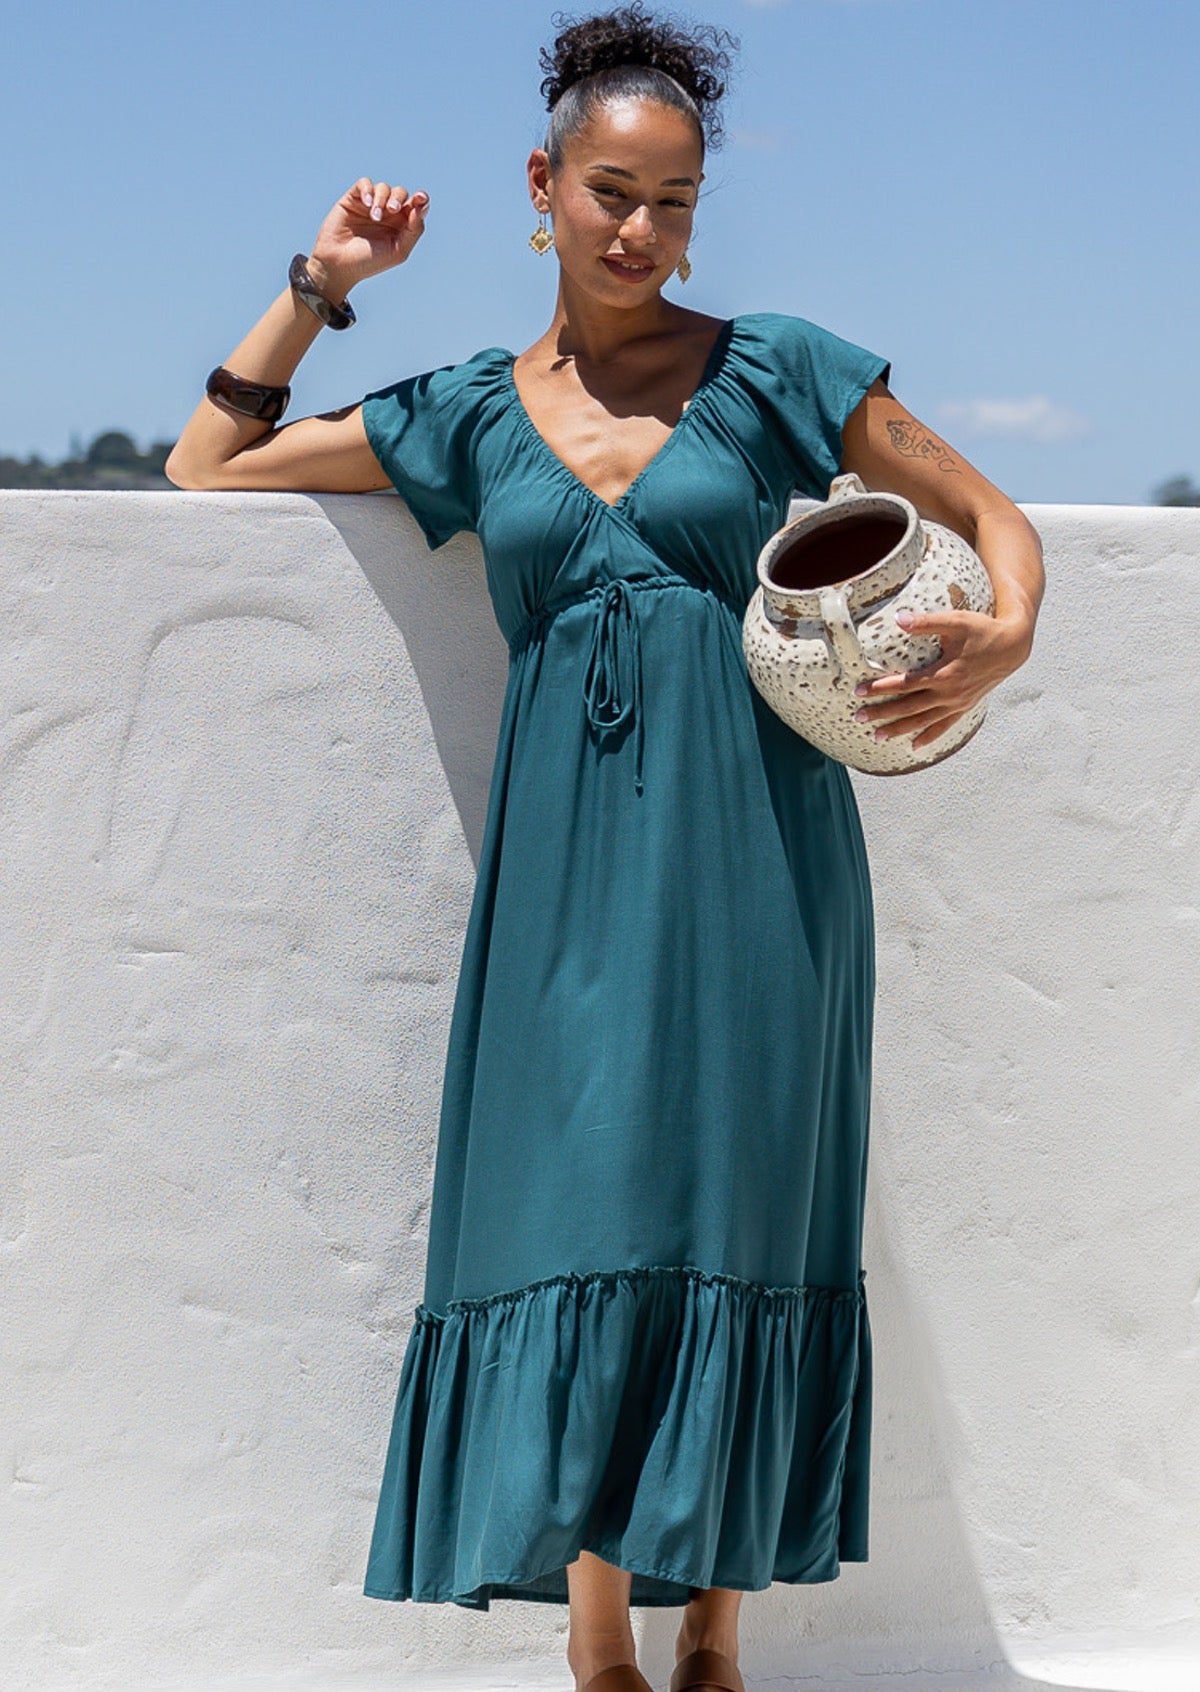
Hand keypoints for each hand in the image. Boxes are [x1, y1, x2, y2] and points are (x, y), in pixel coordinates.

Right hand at [307, 177, 429, 295]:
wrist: (339, 265)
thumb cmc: (370, 262)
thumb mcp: (399, 251)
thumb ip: (414, 230)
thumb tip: (421, 206)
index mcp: (401, 226)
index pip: (416, 206)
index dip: (421, 199)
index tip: (421, 198)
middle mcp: (387, 214)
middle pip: (400, 193)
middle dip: (399, 198)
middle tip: (392, 210)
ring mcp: (370, 205)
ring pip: (383, 187)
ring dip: (382, 199)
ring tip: (374, 217)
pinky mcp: (353, 199)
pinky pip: (364, 183)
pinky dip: (368, 190)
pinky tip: (366, 204)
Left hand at [851, 606, 1033, 752]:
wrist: (1012, 647)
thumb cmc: (983, 630)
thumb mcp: (956, 622)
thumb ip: (926, 623)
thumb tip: (898, 619)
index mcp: (944, 674)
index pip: (904, 684)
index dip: (880, 688)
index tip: (858, 691)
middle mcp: (949, 694)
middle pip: (909, 707)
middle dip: (882, 713)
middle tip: (858, 717)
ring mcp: (957, 703)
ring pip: (923, 721)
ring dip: (899, 729)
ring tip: (877, 736)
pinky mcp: (965, 707)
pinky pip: (944, 726)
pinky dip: (929, 736)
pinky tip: (914, 746)